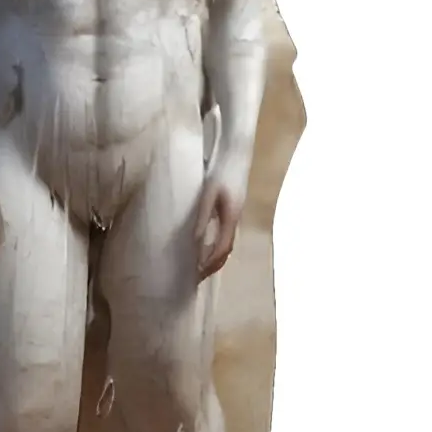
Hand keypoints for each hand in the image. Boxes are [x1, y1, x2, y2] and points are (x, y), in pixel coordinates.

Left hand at [194, 154, 248, 280]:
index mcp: (231, 219)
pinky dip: (217, 246)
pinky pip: (226, 235)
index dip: (209, 264)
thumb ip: (202, 218)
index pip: (222, 249)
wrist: (235, 154)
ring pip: (228, 244)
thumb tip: (195, 241)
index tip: (196, 274)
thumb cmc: (220, 172)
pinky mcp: (233, 210)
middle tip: (196, 277)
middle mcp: (235, 220)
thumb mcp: (207, 195)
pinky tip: (206, 246)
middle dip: (213, 266)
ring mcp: (236, 216)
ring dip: (215, 257)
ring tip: (200, 266)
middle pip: (227, 251)